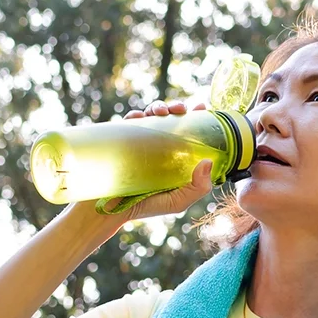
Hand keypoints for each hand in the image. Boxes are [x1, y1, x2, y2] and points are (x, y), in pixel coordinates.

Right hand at [85, 98, 216, 225]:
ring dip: (157, 107)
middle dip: (176, 107)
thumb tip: (208, 161)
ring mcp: (139, 142)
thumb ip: (198, 187)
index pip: (188, 132)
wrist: (109, 210)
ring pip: (150, 115)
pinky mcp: (122, 140)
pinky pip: (129, 121)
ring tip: (160, 112)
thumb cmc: (145, 207)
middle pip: (170, 119)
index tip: (201, 107)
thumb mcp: (178, 202)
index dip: (196, 117)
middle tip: (180, 109)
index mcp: (174, 157)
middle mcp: (158, 146)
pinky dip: (135, 114)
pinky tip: (140, 116)